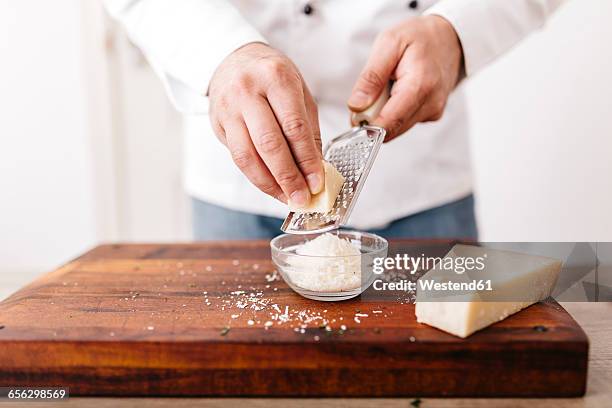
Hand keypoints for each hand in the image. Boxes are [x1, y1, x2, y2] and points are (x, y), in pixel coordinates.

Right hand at [208, 42, 323, 205]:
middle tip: (302, 197)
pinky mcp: (217, 124)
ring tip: (287, 198)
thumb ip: (308, 129)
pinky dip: (256, 177)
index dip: (307, 160)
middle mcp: (248, 91)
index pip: (294, 127)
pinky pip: (237, 158)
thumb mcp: (298, 91)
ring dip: (269, 183)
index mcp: (276, 78)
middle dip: (288, 177)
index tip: (317, 182)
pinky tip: (271, 187)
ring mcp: (228, 108)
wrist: (233, 59)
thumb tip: (316, 168)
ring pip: (248, 156)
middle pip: (269, 144)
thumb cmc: (272, 76)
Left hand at [348, 15, 463, 141]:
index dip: (367, 126)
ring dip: (384, 113)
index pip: (389, 122)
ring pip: (396, 128)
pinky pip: (404, 122)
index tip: (355, 119)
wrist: (451, 38)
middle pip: (391, 128)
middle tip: (370, 93)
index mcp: (420, 85)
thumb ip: (371, 76)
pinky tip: (399, 91)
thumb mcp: (389, 43)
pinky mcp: (431, 115)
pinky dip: (395, 110)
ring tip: (388, 87)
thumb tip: (356, 105)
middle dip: (373, 117)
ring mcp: (433, 112)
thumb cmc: (420, 37)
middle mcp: (430, 104)